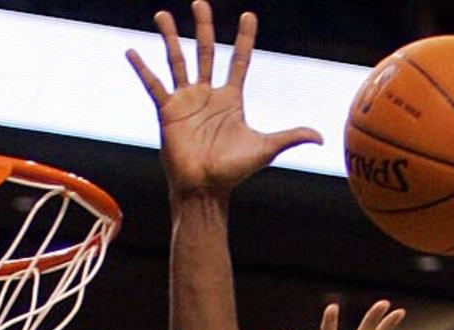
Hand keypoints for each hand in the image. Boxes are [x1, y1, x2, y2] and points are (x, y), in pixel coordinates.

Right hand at [127, 0, 322, 197]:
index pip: (239, 61)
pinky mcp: (167, 111)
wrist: (205, 188)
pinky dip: (142, 68)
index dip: (244, 39)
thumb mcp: (265, 149)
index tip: (248, 16)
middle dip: (203, 26)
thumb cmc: (233, 171)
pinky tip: (132, 51)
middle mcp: (207, 94)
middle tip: (200, 2)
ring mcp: (186, 101)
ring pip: (177, 60)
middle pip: (205, 51)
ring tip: (162, 14)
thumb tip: (321, 138)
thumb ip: (290, 137)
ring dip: (169, 37)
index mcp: (230, 99)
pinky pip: (154, 84)